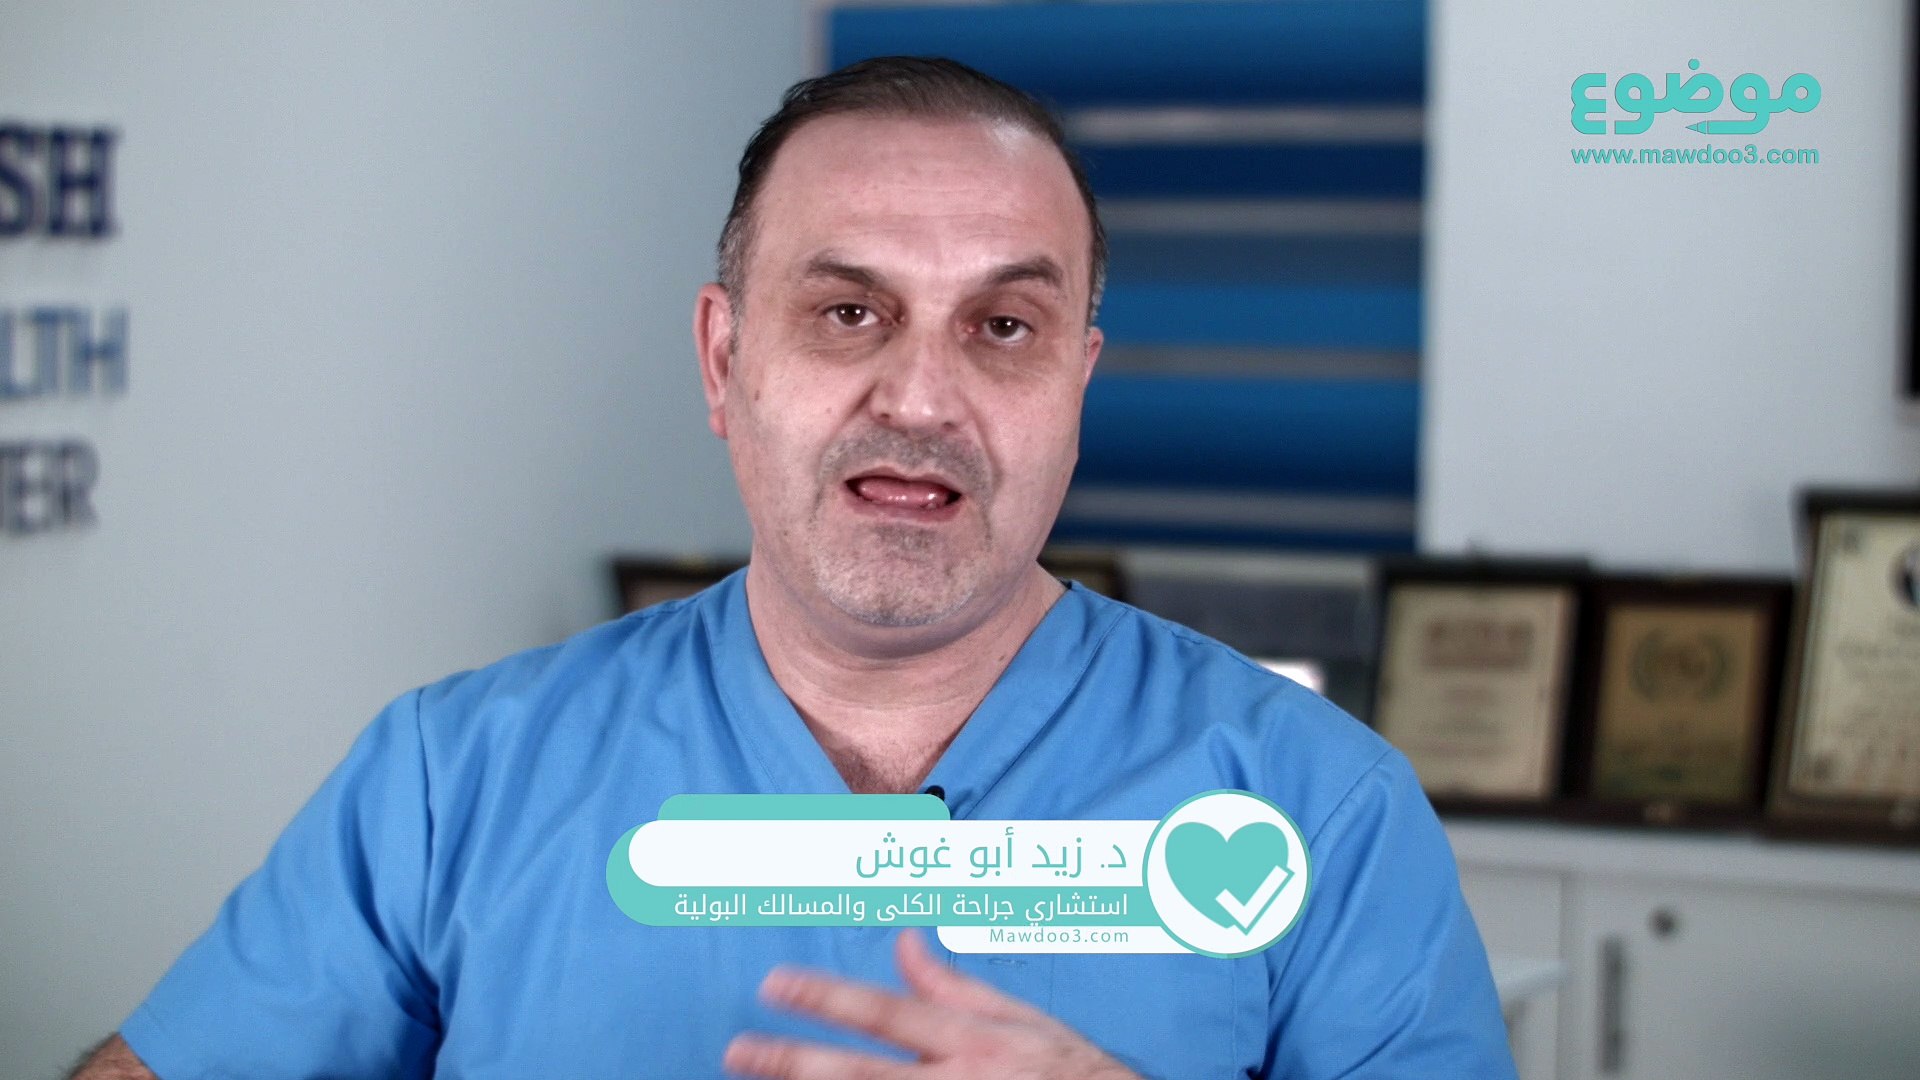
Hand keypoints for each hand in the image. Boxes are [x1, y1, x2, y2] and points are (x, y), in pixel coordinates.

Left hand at [723, 928, 1141, 1079]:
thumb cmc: (1073, 1076)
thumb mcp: (1023, 1021)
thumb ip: (956, 987)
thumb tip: (907, 940)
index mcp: (974, 1044)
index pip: (887, 1014)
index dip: (828, 998)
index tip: (774, 984)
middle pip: (858, 1077)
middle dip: (792, 1063)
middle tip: (736, 1050)